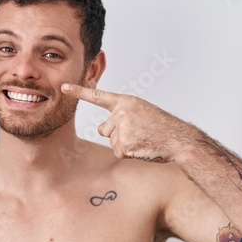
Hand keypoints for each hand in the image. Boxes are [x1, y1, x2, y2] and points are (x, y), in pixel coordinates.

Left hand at [61, 83, 197, 161]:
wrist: (178, 139)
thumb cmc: (162, 127)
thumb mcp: (142, 112)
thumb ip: (121, 115)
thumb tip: (102, 129)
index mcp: (126, 102)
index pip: (98, 96)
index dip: (79, 92)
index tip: (63, 87)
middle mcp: (122, 112)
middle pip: (104, 129)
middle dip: (116, 135)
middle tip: (138, 133)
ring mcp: (123, 128)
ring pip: (113, 142)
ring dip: (125, 145)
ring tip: (143, 140)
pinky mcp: (124, 145)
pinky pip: (119, 153)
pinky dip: (130, 154)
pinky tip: (143, 148)